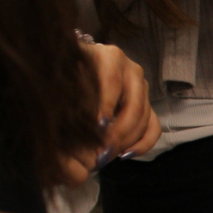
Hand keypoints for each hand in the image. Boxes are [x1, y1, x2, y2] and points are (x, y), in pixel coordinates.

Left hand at [60, 42, 159, 184]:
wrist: (77, 71)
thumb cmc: (65, 74)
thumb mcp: (60, 75)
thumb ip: (62, 89)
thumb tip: (61, 112)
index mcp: (110, 57)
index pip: (113, 82)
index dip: (106, 104)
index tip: (97, 125)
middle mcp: (131, 71)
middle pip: (134, 105)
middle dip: (118, 132)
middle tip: (102, 151)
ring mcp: (142, 89)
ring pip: (144, 118)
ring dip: (127, 140)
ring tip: (107, 155)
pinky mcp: (148, 106)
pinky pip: (153, 127)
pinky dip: (143, 143)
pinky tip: (126, 155)